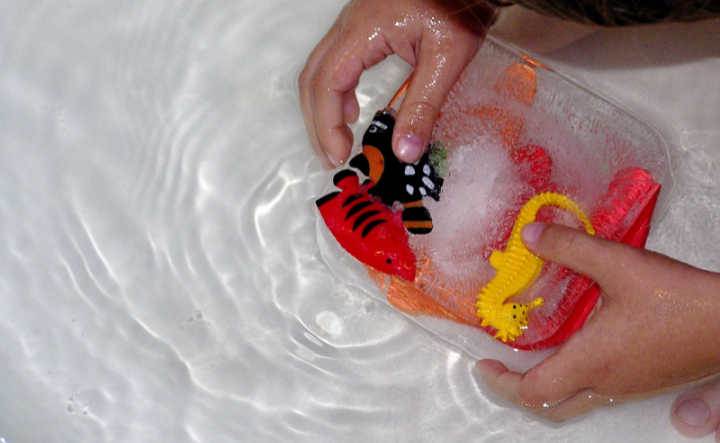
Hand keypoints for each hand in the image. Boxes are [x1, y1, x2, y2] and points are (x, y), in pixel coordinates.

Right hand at [298, 0, 493, 166]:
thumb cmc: (459, 4)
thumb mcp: (448, 58)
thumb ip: (424, 106)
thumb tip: (405, 153)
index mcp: (364, 31)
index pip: (327, 84)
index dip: (327, 125)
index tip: (340, 156)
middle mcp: (349, 25)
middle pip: (313, 79)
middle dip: (318, 123)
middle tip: (333, 159)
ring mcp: (353, 23)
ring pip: (319, 70)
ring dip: (322, 109)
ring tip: (338, 142)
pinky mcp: (363, 26)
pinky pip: (334, 61)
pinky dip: (335, 92)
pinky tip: (352, 111)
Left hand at [474, 222, 719, 436]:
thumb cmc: (678, 298)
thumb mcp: (618, 264)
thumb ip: (570, 248)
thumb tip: (530, 235)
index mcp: (592, 362)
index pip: (532, 391)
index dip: (500, 382)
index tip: (483, 363)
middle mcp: (606, 383)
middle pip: (549, 407)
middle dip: (516, 391)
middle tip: (499, 367)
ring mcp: (627, 387)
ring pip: (573, 403)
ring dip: (544, 386)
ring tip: (528, 357)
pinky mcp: (644, 382)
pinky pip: (596, 393)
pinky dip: (571, 380)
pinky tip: (574, 349)